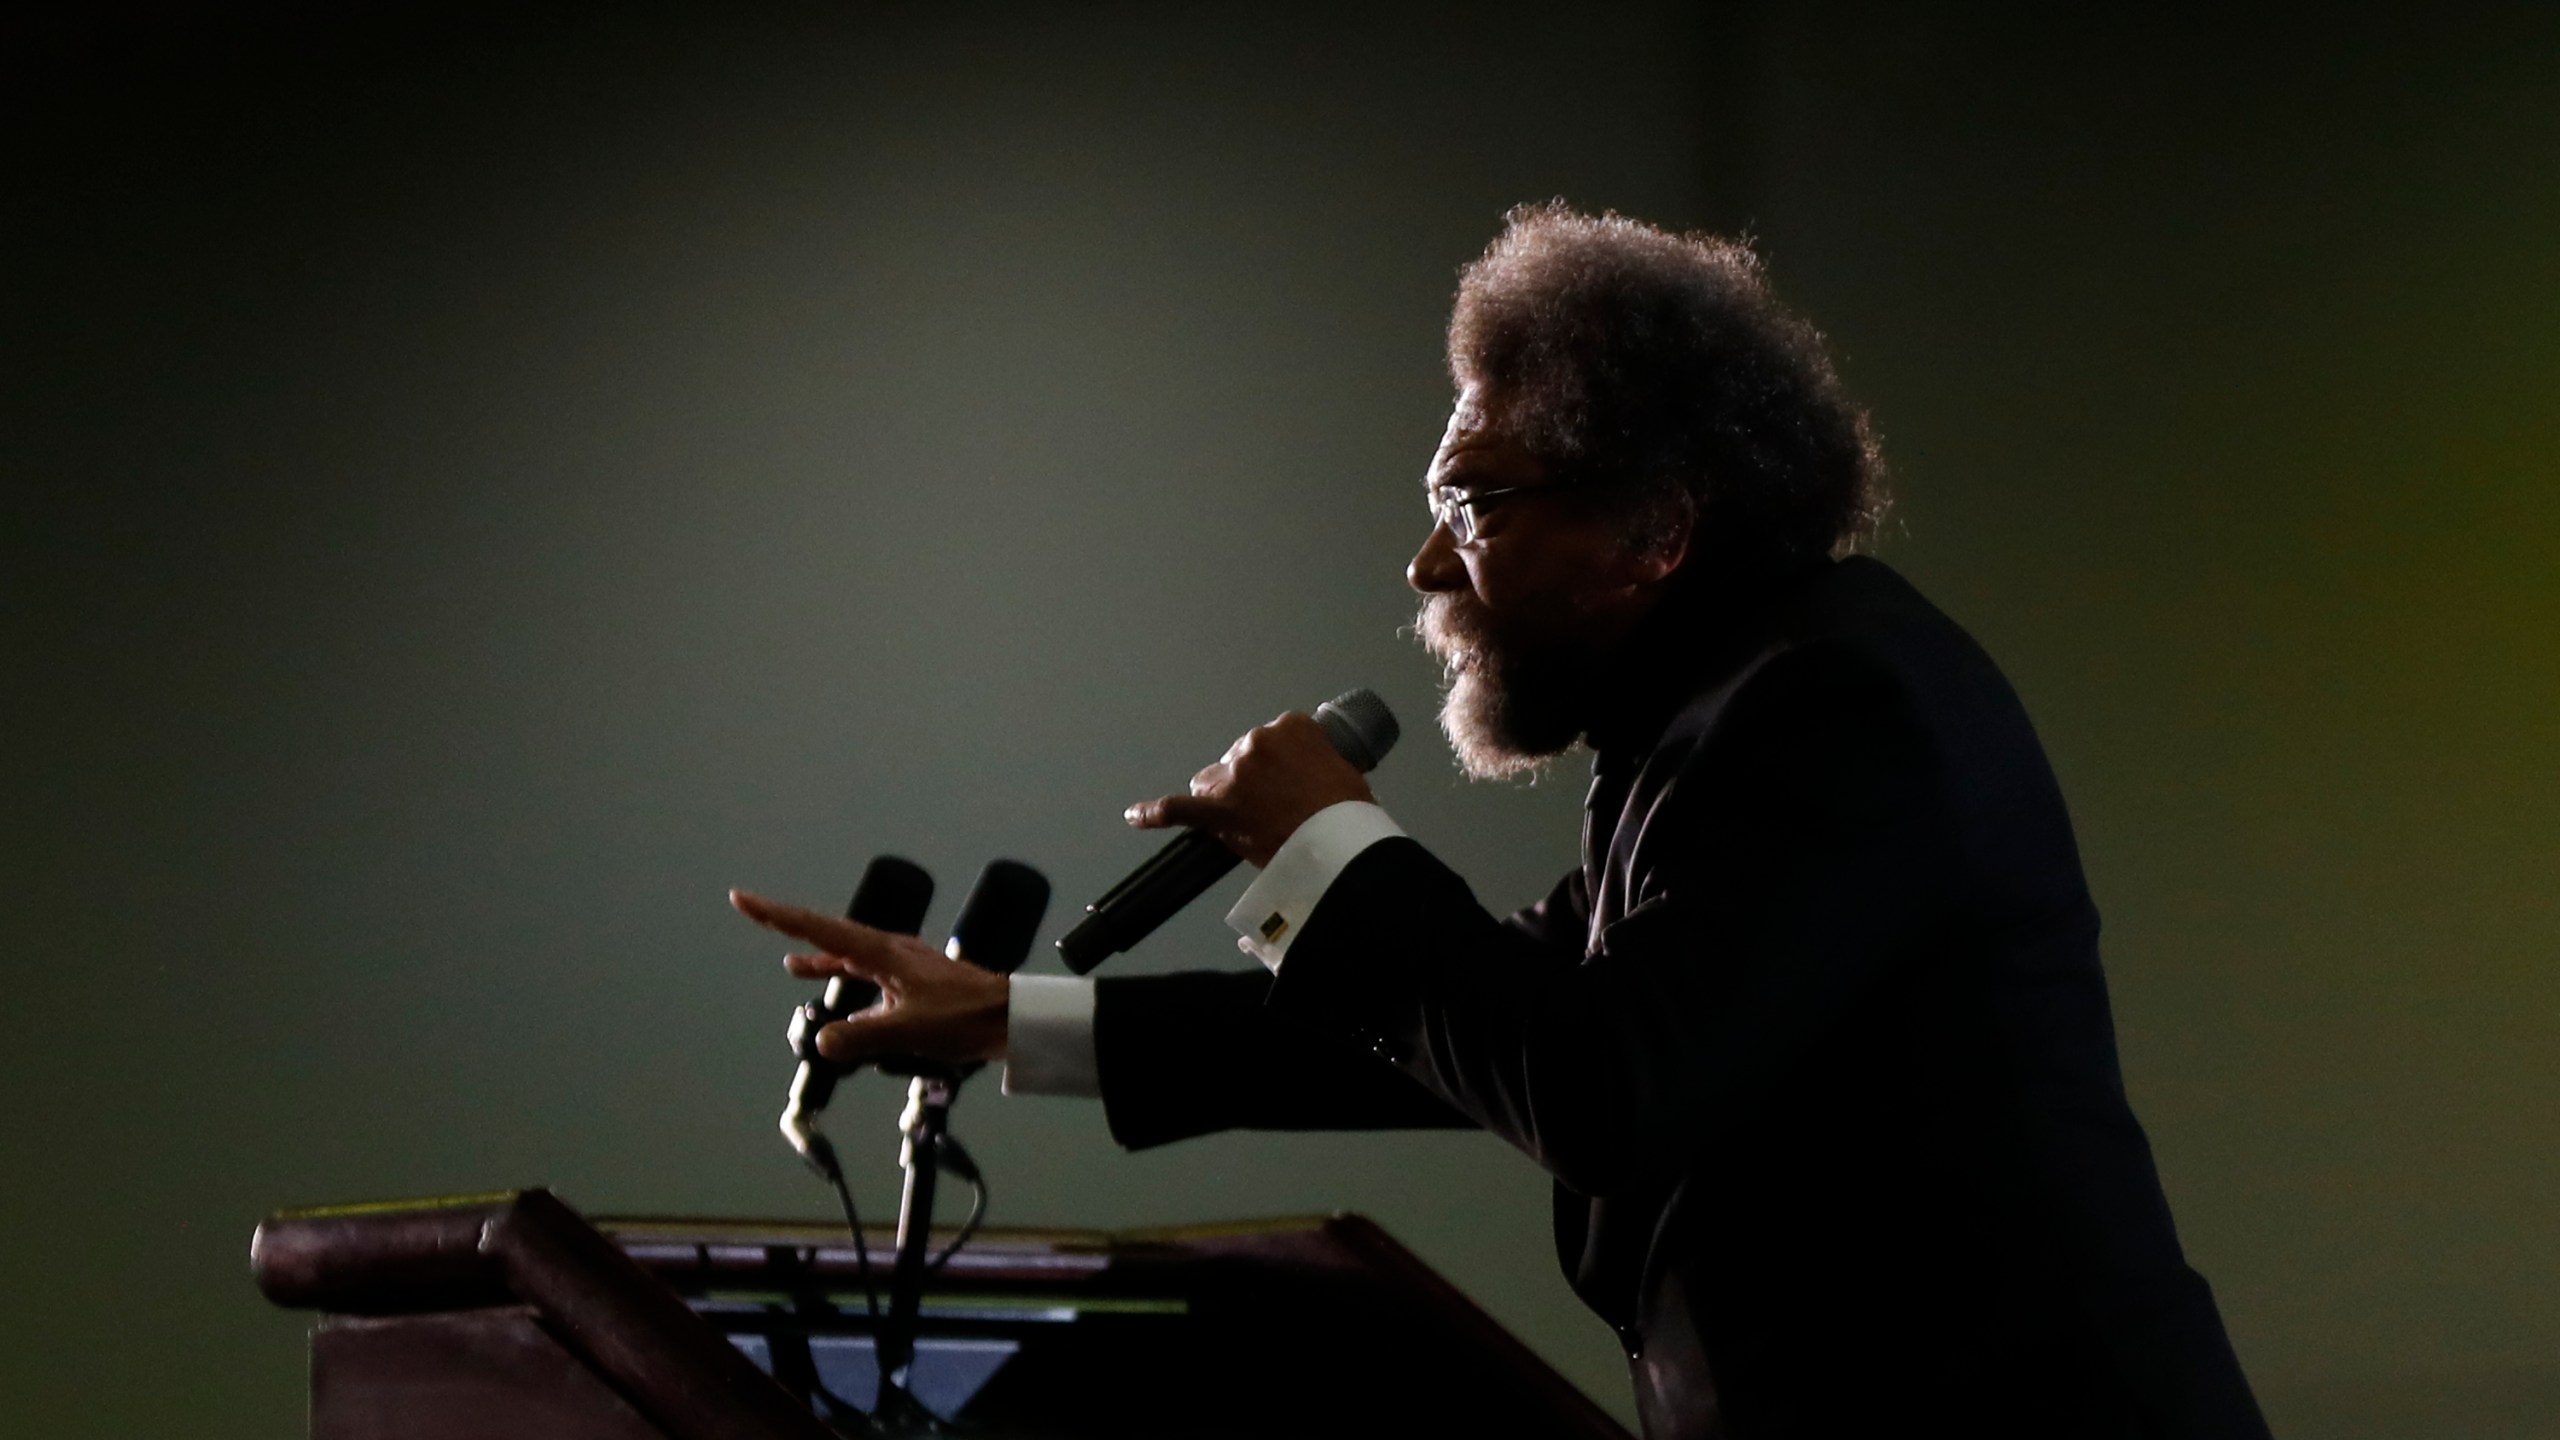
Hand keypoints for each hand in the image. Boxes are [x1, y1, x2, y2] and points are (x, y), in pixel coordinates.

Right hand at [730, 888, 1009, 1064]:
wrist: (1011, 1017)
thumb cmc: (967, 1018)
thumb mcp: (910, 1031)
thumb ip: (863, 1036)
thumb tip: (823, 1041)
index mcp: (883, 952)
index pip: (819, 929)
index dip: (777, 915)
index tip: (743, 899)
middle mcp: (888, 949)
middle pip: (828, 931)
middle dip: (789, 923)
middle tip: (752, 909)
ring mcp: (901, 962)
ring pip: (848, 953)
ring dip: (819, 954)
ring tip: (790, 961)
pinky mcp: (912, 979)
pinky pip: (868, 972)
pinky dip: (846, 976)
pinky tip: (843, 998)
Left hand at [1125, 711, 1373, 866]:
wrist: (1340, 846)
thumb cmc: (1349, 814)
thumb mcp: (1345, 772)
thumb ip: (1317, 764)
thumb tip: (1307, 780)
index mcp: (1292, 728)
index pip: (1277, 738)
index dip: (1281, 763)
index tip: (1291, 779)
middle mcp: (1258, 743)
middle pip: (1241, 757)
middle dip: (1252, 779)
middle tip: (1276, 807)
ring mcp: (1234, 776)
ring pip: (1214, 779)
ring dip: (1223, 794)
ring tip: (1244, 818)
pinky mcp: (1217, 810)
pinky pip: (1176, 809)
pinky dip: (1154, 813)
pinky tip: (1136, 815)